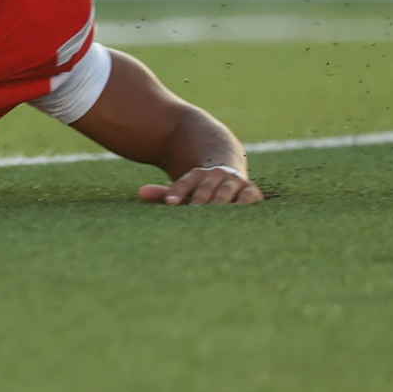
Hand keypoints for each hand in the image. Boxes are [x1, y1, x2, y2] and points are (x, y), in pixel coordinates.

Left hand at [137, 165, 260, 206]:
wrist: (231, 173)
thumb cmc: (201, 190)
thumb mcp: (184, 190)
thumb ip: (164, 194)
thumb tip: (140, 193)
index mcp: (199, 173)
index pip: (187, 181)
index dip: (178, 191)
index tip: (170, 203)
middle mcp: (218, 175)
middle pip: (207, 187)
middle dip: (199, 199)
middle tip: (192, 212)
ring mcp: (236, 182)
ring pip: (226, 193)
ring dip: (220, 204)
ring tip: (213, 218)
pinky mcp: (252, 192)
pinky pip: (248, 199)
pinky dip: (244, 206)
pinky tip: (237, 218)